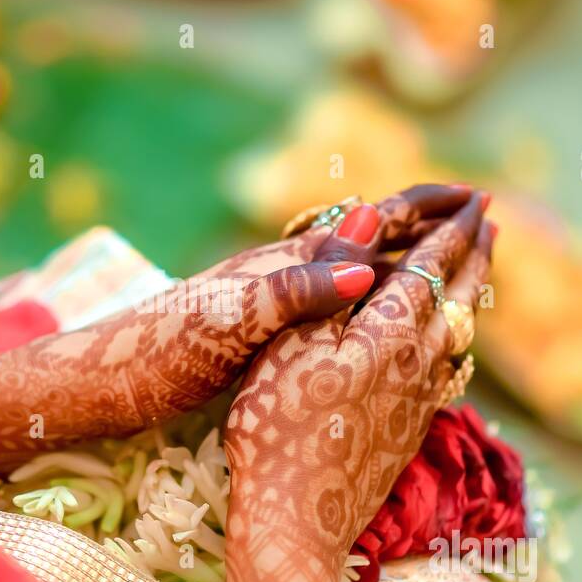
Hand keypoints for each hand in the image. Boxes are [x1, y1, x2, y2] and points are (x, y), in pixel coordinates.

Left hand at [0, 184, 471, 470]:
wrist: (101, 384)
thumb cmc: (159, 353)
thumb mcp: (228, 321)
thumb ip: (295, 290)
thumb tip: (370, 255)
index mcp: (283, 265)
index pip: (368, 222)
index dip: (421, 209)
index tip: (475, 197)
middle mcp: (282, 277)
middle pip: (368, 243)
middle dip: (424, 234)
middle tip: (480, 231)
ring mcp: (271, 307)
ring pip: (353, 277)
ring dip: (402, 269)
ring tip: (446, 272)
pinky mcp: (259, 338)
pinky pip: (335, 311)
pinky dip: (370, 307)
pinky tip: (376, 326)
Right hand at [223, 193, 493, 581]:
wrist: (297, 522)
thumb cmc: (278, 429)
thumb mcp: (292, 345)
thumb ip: (334, 281)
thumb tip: (367, 217)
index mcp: (391, 333)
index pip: (432, 267)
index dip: (453, 230)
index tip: (476, 200)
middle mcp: (419, 364)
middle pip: (460, 299)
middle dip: (476, 256)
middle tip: (489, 223)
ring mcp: (419, 402)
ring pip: (460, 336)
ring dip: (471, 297)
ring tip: (476, 276)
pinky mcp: (410, 431)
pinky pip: (448, 370)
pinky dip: (456, 341)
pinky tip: (447, 349)